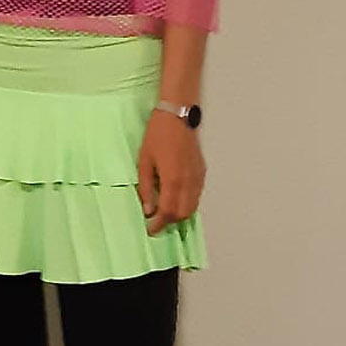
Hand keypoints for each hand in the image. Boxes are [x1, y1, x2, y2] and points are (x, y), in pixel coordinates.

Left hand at [137, 111, 204, 234]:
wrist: (177, 116)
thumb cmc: (158, 134)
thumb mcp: (144, 161)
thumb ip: (146, 188)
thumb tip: (147, 209)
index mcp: (173, 180)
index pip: (168, 213)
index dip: (158, 224)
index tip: (150, 229)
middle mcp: (188, 182)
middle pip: (183, 214)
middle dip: (169, 221)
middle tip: (155, 220)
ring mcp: (197, 177)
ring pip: (192, 207)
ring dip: (179, 213)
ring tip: (164, 209)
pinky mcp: (201, 172)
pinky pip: (196, 195)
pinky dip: (187, 202)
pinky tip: (175, 196)